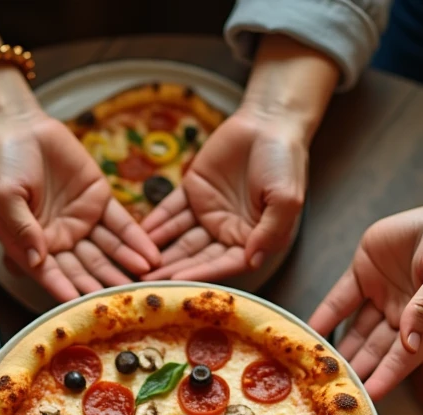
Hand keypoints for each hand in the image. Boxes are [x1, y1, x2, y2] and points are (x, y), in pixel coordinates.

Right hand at [0, 111, 159, 300]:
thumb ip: (22, 228)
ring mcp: (83, 222)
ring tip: (146, 279)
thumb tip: (36, 259)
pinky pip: (122, 225)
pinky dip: (137, 240)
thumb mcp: (5, 196)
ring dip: (126, 265)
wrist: (22, 128)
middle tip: (124, 300)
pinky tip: (151, 255)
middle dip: (105, 283)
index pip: (52, 274)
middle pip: (86, 268)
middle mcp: (61, 239)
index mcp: (33, 245)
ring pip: (108, 250)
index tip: (80, 304)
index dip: (65, 289)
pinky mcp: (100, 201)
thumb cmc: (5, 164)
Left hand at [141, 108, 305, 280]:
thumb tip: (253, 261)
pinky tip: (138, 235)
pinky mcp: (193, 190)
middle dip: (172, 269)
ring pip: (180, 237)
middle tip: (147, 283)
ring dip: (160, 250)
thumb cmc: (285, 162)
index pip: (224, 263)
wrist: (268, 122)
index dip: (201, 273)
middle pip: (196, 255)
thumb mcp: (286, 199)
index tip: (178, 283)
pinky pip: (171, 210)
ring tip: (136, 263)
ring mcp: (208, 211)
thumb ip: (270, 231)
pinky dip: (155, 222)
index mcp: (252, 238)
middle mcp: (228, 230)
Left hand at [309, 191, 422, 398]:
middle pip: (373, 351)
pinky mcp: (366, 275)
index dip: (383, 379)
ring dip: (338, 350)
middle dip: (354, 371)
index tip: (365, 398)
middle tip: (330, 390)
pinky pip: (341, 301)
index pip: (401, 360)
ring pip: (354, 331)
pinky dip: (326, 317)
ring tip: (316, 369)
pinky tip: (310, 332)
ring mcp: (382, 297)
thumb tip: (409, 342)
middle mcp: (403, 318)